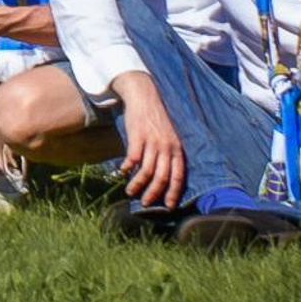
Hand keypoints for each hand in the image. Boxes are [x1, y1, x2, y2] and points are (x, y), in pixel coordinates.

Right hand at [114, 72, 186, 207]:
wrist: (144, 96)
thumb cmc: (157, 119)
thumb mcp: (170, 137)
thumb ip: (169, 155)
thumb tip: (165, 178)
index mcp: (177, 149)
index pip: (178, 177)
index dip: (173, 193)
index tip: (168, 206)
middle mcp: (166, 147)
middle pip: (161, 177)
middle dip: (153, 194)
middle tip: (146, 203)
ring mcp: (151, 142)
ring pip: (146, 171)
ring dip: (137, 184)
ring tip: (130, 192)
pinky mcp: (137, 136)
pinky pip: (132, 159)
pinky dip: (127, 168)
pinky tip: (122, 171)